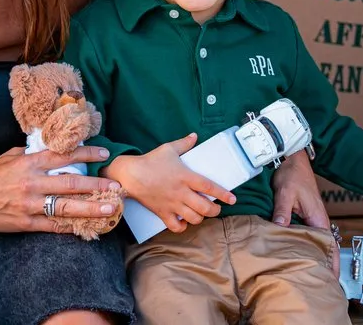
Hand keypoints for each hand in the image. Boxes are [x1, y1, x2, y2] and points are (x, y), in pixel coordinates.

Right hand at [0, 144, 121, 233]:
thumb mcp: (12, 155)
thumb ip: (34, 152)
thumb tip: (54, 147)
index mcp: (30, 163)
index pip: (64, 155)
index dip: (86, 153)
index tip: (104, 152)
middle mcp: (33, 183)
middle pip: (71, 182)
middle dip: (96, 184)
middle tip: (117, 186)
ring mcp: (30, 204)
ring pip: (66, 206)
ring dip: (91, 208)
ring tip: (110, 209)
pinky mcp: (26, 222)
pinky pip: (53, 225)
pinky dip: (71, 226)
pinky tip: (87, 227)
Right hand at [105, 133, 236, 233]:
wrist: (130, 174)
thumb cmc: (150, 161)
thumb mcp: (168, 149)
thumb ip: (184, 143)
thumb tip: (194, 136)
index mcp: (186, 177)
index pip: (209, 187)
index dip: (223, 194)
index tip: (233, 199)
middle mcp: (181, 192)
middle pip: (205, 208)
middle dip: (214, 211)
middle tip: (216, 208)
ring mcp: (172, 204)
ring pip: (193, 218)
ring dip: (200, 218)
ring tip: (201, 214)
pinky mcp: (162, 212)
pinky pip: (175, 226)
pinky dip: (182, 227)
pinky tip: (184, 222)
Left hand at [271, 150, 339, 278]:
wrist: (291, 160)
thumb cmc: (292, 174)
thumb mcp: (286, 192)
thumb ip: (283, 211)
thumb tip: (279, 227)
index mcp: (318, 219)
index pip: (329, 248)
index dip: (332, 266)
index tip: (332, 283)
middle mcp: (317, 222)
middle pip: (323, 250)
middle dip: (323, 269)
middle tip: (318, 288)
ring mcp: (310, 220)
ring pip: (314, 245)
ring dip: (313, 259)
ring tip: (307, 278)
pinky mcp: (302, 218)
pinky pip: (304, 237)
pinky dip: (303, 248)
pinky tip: (295, 257)